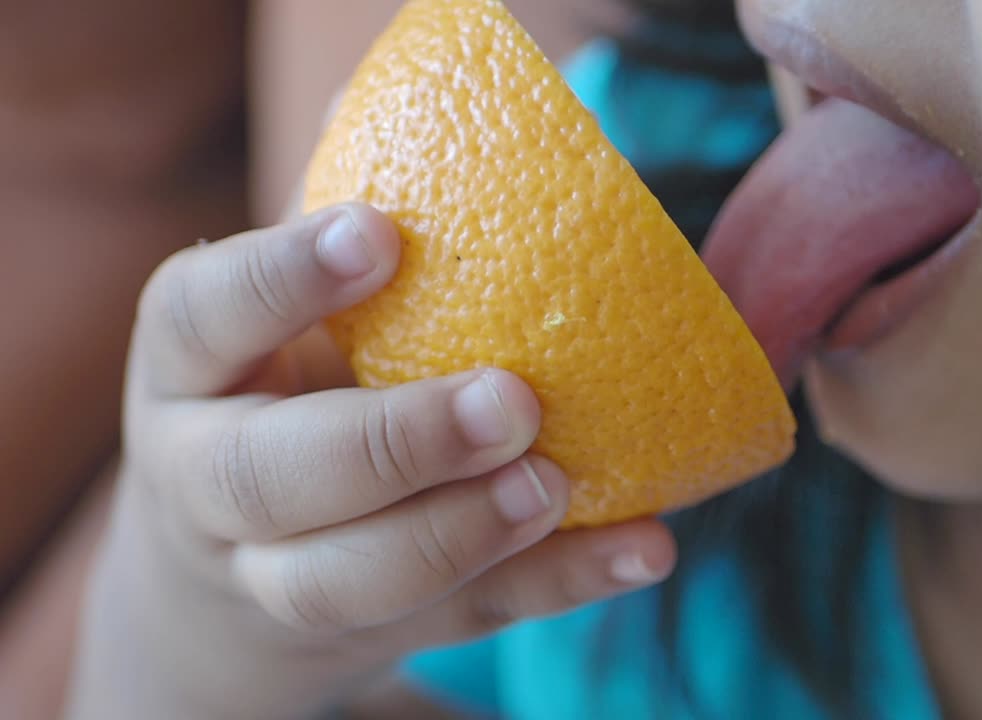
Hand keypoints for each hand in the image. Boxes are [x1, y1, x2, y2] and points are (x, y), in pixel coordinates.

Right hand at [66, 205, 675, 718]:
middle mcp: (210, 481)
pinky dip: (558, 585)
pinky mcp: (373, 631)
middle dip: (391, 444)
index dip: (280, 277)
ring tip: (554, 483)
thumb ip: (335, 228)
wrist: (226, 572)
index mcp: (190, 370)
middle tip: (511, 399)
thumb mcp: (276, 317)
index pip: (202, 315)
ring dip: (458, 535)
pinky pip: (461, 619)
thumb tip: (397, 92)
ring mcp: (278, 574)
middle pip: (269, 476)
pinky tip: (642, 548)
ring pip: (341, 581)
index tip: (380, 231)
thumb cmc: (279, 392)